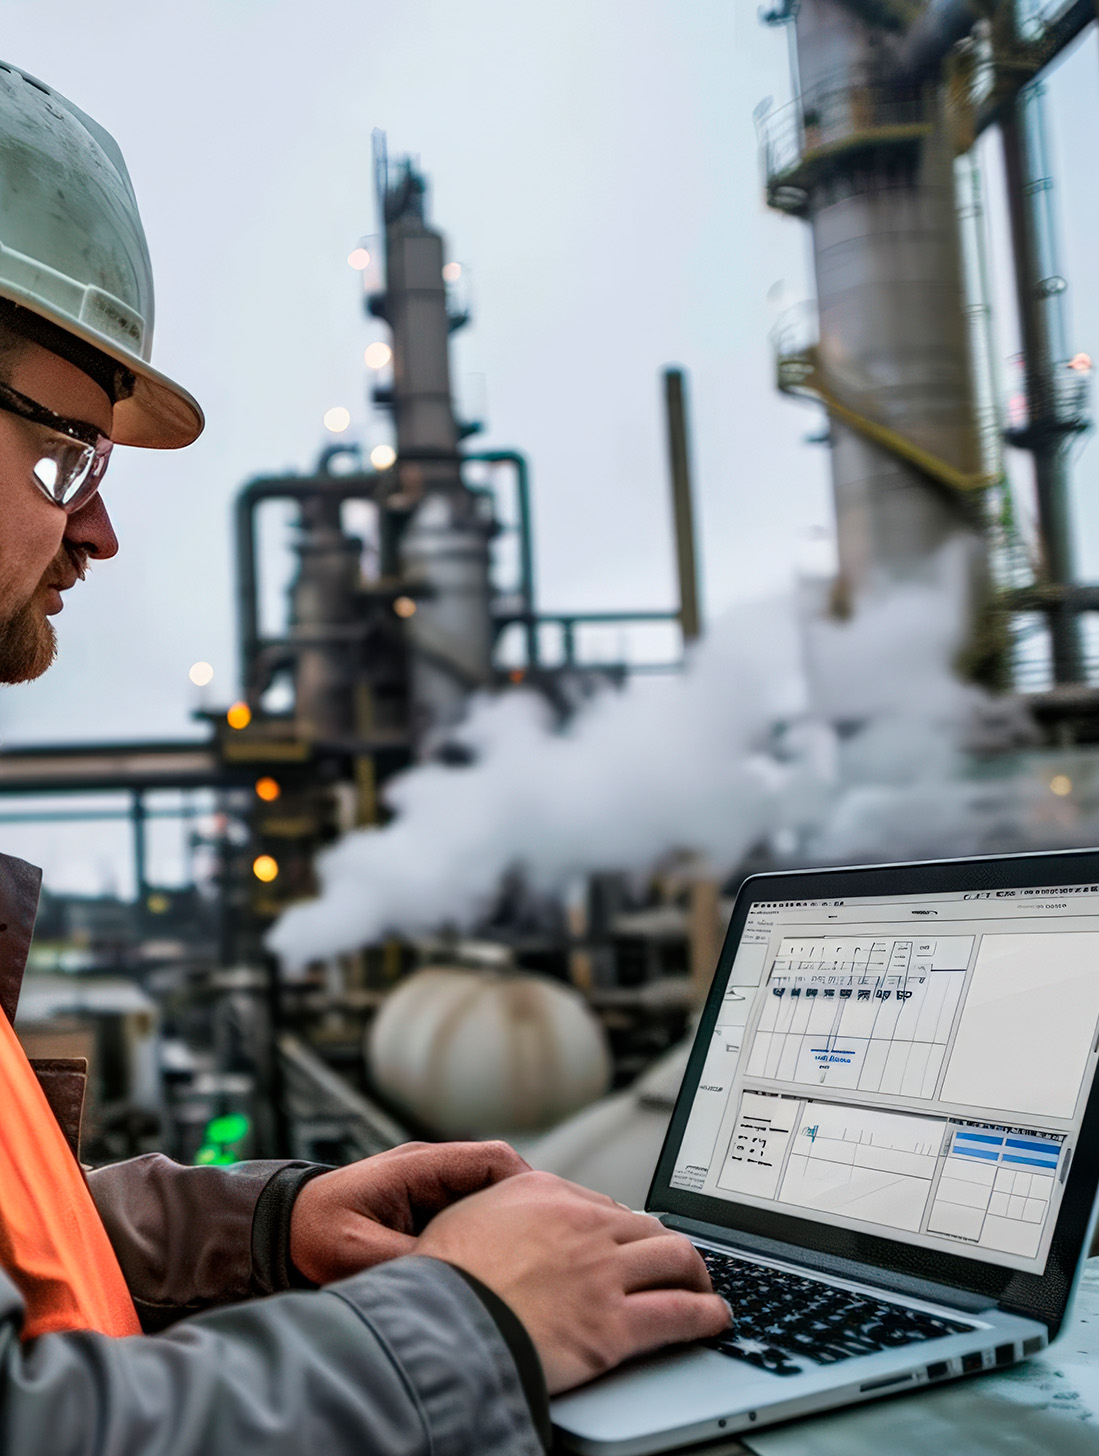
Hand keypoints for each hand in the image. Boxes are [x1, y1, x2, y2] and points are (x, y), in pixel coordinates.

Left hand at [290, 1140, 529, 1283]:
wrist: (277, 1234)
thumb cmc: (312, 1236)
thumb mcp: (358, 1253)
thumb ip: (410, 1260)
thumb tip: (458, 1278)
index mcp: (419, 1167)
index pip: (492, 1160)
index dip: (527, 1186)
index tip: (550, 1221)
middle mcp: (430, 1171)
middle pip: (499, 1177)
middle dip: (528, 1207)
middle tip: (551, 1247)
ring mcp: (428, 1189)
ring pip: (487, 1198)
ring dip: (508, 1224)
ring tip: (532, 1260)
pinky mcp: (424, 1212)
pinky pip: (469, 1215)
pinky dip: (488, 1235)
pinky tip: (498, 1268)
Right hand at [417, 1170, 729, 1394]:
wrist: (439, 1328)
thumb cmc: (442, 1279)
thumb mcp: (464, 1216)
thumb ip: (499, 1206)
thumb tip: (509, 1211)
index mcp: (545, 1193)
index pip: (604, 1205)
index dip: (623, 1229)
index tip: (631, 1242)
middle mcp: (581, 1224)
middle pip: (647, 1226)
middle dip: (668, 1245)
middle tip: (677, 1262)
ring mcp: (601, 1274)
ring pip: (674, 1258)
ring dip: (696, 1272)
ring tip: (702, 1286)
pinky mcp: (613, 1325)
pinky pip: (679, 1313)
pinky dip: (706, 1314)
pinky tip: (715, 1318)